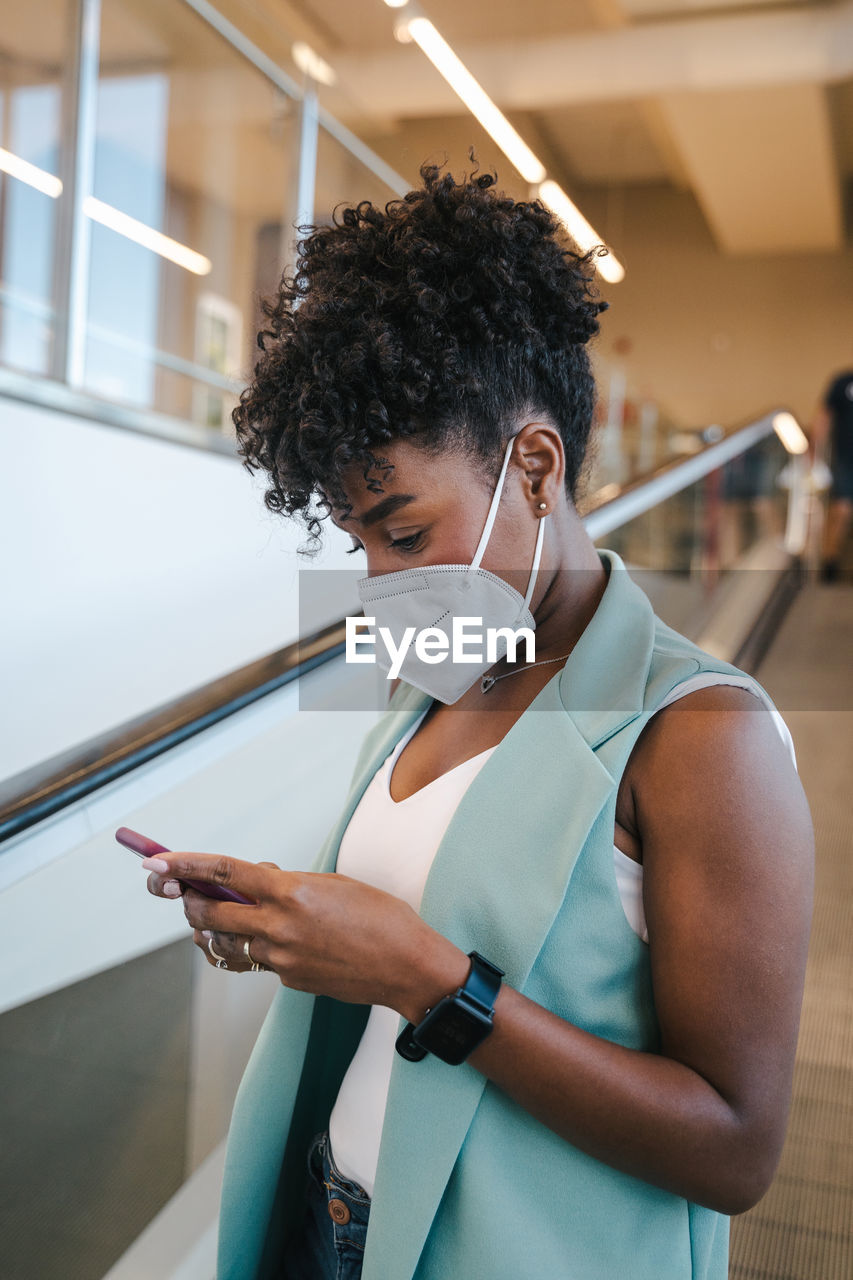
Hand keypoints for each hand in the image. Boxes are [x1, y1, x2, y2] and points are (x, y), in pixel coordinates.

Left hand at [142, 850, 466, 1017]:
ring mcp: (282, 958)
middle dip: (189, 900)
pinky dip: (250, 946)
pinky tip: (264, 937)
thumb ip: (288, 883)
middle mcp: (279, 925)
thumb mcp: (333, 883)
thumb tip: (258, 882)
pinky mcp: (289, 979)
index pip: (224, 872)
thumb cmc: (378, 914)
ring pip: (226, 942)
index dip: (185, 864)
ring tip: (214, 915)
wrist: (407, 965)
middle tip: (181, 891)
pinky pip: (256, 961)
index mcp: (291, 891)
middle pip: (211, 912)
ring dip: (214, 926)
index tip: (155, 860)